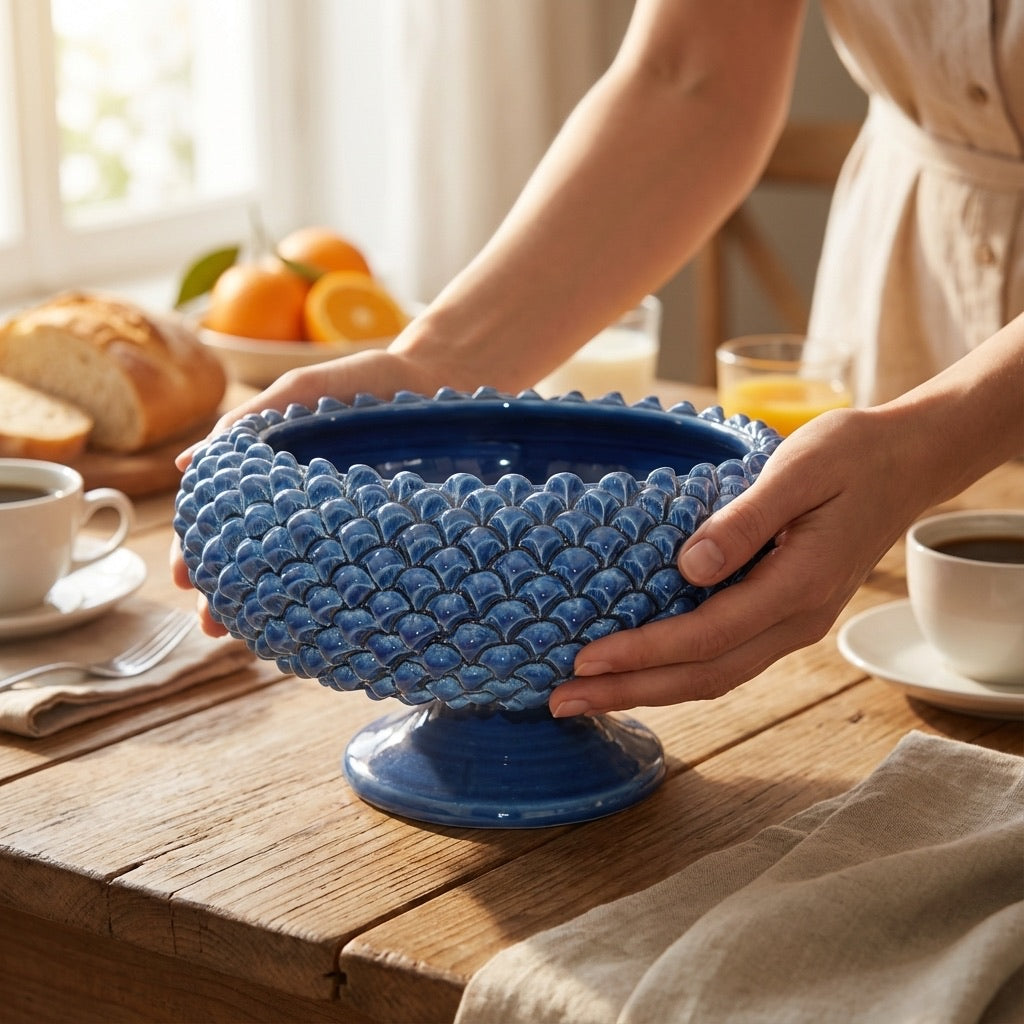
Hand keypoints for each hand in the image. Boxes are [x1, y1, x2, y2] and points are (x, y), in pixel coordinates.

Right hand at [169, 345, 447, 635]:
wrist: (436, 379)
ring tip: (250, 637)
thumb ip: (250, 421)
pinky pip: (353, 571)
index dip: (200, 551)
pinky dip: (330, 598)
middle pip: (255, 557)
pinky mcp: (382, 535)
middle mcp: (304, 509)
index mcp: (275, 479)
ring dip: (271, 606)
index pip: (225, 522)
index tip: (183, 580)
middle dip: (227, 594)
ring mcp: (342, 526)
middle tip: (210, 624)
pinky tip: (317, 625)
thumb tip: (184, 465)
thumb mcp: (302, 391)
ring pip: (299, 572)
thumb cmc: (361, 383)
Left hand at [549, 407, 921, 716]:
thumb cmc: (851, 455)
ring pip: (714, 674)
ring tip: (588, 696)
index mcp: (798, 587)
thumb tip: (688, 567)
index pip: (706, 635)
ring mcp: (793, 624)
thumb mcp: (798, 471)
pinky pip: (724, 656)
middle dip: (631, 691)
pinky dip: (675, 670)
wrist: (906, 462)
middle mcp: (796, 620)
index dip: (643, 652)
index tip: (585, 659)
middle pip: (704, 675)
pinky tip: (639, 668)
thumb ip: (744, 521)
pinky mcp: (783, 615)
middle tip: (563, 701)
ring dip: (649, 689)